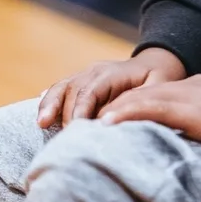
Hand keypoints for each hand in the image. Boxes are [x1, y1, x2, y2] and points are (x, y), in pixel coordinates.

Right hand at [38, 47, 185, 127]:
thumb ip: (141, 99)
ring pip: (62, 87)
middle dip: (65, 113)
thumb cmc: (158, 77)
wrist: (155, 63)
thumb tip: (121, 115)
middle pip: (74, 90)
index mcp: (115, 72)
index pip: (93, 89)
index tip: (75, 128)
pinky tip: (41, 116)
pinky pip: (60, 89)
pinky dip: (48, 101)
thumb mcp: (159, 85)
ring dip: (49, 105)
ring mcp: (86, 74)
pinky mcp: (80, 82)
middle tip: (64, 139)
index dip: (82, 108)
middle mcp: (96, 71)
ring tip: (41, 123)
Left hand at [99, 75, 200, 157]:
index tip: (112, 119)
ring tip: (90, 124)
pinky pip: (155, 108)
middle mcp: (194, 86)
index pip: (161, 94)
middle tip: (89, 122)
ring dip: (116, 110)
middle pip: (147, 92)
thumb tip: (197, 138)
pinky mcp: (196, 111)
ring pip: (145, 97)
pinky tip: (109, 122)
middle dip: (118, 105)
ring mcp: (194, 96)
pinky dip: (129, 112)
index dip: (135, 105)